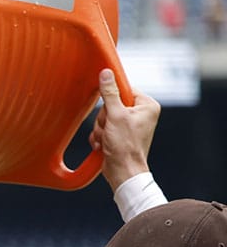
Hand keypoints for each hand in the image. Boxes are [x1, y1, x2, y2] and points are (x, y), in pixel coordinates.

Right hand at [88, 68, 160, 192]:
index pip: (124, 89)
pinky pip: (103, 127)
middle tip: (109, 128)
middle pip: (111, 103)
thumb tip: (107, 73)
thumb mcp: (115, 116)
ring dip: (100, 128)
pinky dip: (100, 136)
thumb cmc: (125, 147)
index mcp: (147, 105)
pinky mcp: (120, 134)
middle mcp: (141, 114)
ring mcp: (129, 124)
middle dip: (104, 118)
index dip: (112, 98)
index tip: (109, 108)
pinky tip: (104, 144)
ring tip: (107, 139)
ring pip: (105, 116)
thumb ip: (110, 93)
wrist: (123, 172)